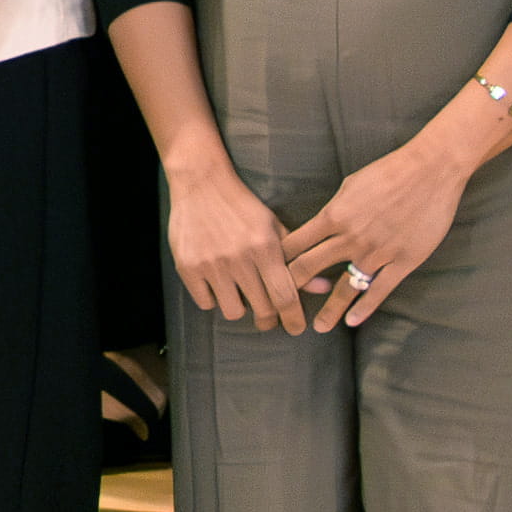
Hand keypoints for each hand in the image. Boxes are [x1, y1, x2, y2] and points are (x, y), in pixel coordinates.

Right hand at [155, 153, 305, 339]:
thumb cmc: (242, 206)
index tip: (296, 328)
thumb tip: (324, 287)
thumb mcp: (273, 227)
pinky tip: (217, 284)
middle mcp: (239, 258)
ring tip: (239, 293)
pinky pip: (205, 302)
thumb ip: (297, 259)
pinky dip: (213, 298)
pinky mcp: (188, 266)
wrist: (201, 183)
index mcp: (264, 248)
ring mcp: (211, 264)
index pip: (285, 297)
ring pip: (233, 311)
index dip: (293, 319)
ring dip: (239, 306)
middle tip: (268, 314)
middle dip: (268, 317)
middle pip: (261, 309)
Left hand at [276, 131, 469, 329]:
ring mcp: (377, 251)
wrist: (431, 171)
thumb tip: (319, 225)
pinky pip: (380, 290)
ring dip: (330, 310)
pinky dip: (365, 308)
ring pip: (346, 287)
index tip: (270, 276)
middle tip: (282, 308)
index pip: (296, 244)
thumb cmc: (389, 172)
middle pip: (311, 268)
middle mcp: (351, 237)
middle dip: (293, 289)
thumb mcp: (350, 185)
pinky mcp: (404, 260)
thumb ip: (334, 210)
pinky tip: (353, 321)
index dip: (280, 261)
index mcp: (333, 215)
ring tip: (318, 327)